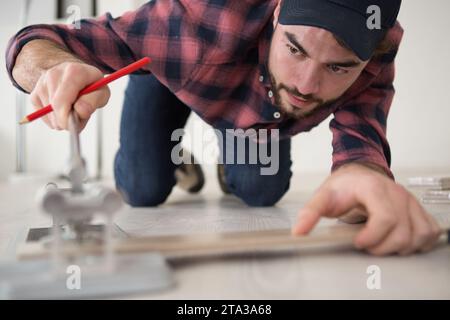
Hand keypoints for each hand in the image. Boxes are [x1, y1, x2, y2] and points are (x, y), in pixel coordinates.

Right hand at [30, 62, 109, 130]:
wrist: (76, 75)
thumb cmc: (91, 85)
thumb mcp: (102, 92)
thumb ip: (93, 101)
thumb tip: (80, 111)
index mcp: (74, 72)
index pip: (62, 99)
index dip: (65, 117)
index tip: (72, 125)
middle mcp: (54, 74)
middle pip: (54, 107)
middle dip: (65, 119)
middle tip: (77, 118)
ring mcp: (42, 83)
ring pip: (47, 113)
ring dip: (60, 119)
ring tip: (72, 110)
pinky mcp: (35, 92)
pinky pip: (41, 115)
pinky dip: (52, 119)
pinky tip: (62, 110)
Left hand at [292, 164, 441, 255]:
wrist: (358, 175)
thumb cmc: (343, 186)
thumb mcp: (323, 196)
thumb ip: (310, 213)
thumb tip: (299, 231)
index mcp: (374, 189)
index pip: (386, 218)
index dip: (373, 237)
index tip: (358, 242)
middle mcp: (396, 194)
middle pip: (402, 233)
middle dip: (382, 247)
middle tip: (366, 244)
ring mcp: (410, 202)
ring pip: (419, 235)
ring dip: (400, 247)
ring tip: (381, 243)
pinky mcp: (418, 210)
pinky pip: (430, 231)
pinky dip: (419, 242)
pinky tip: (401, 240)